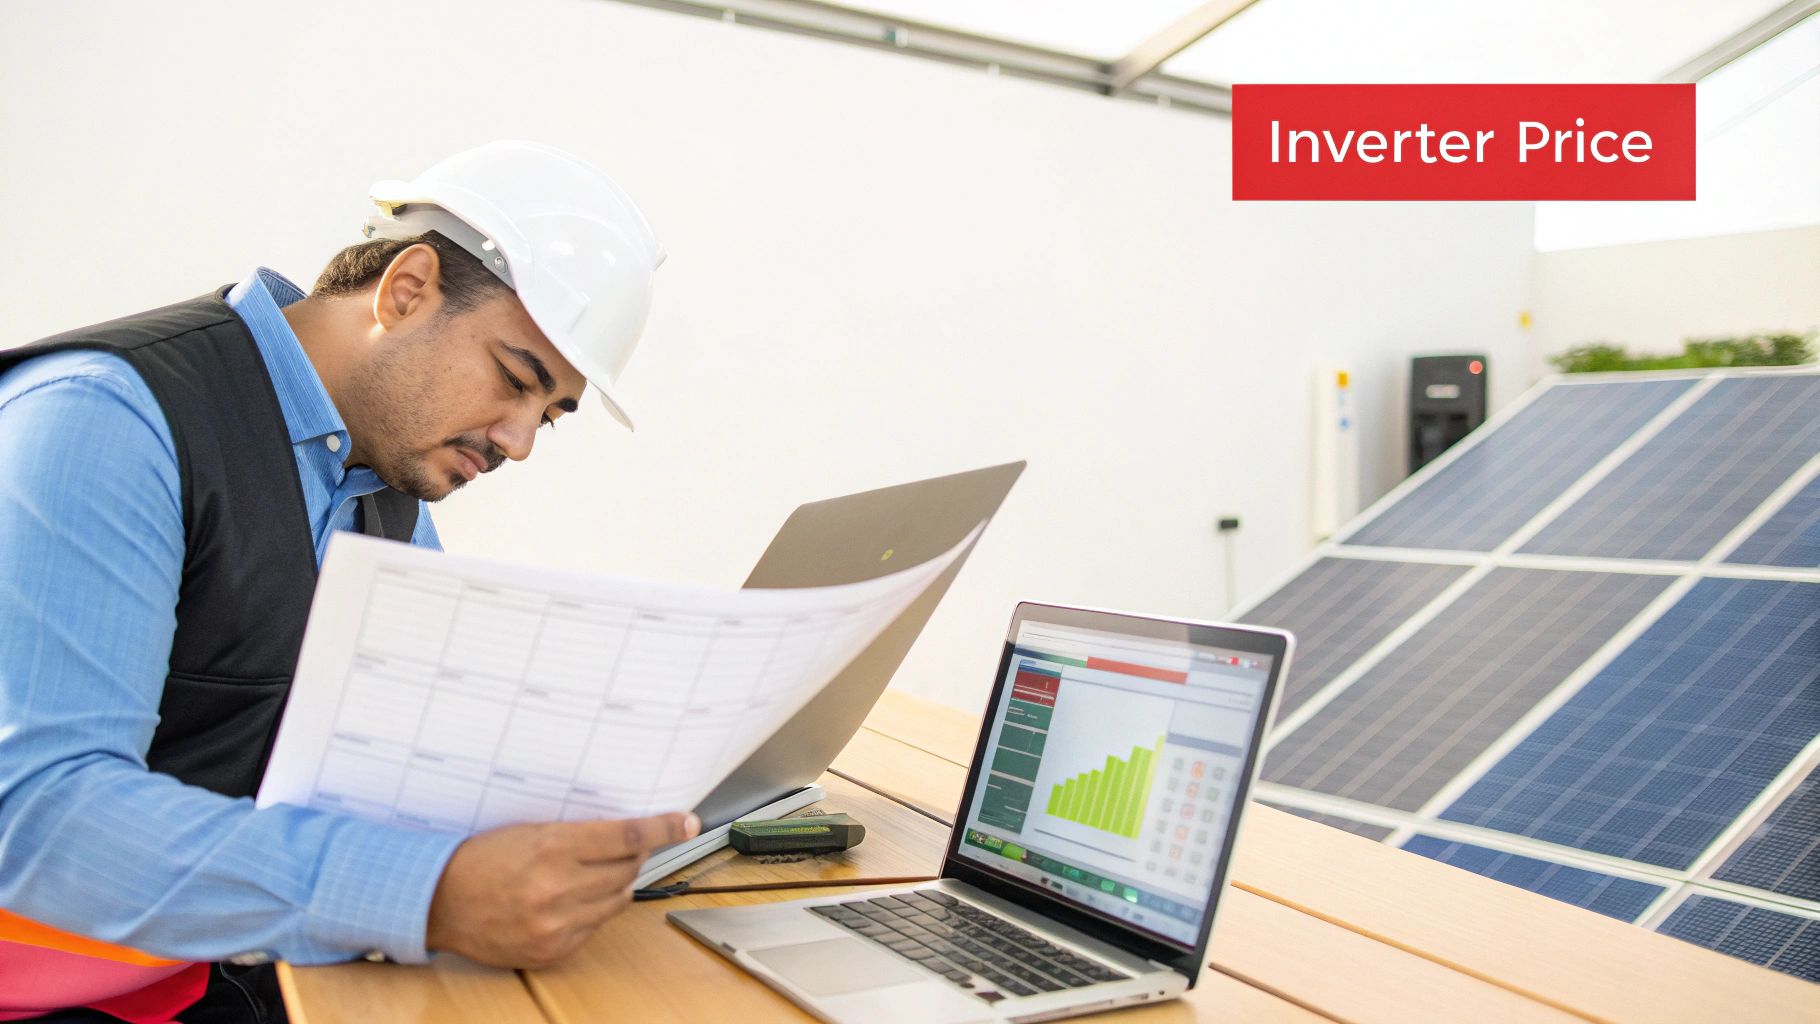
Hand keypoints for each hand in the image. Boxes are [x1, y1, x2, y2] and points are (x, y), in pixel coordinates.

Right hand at [424, 811, 698, 967]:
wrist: (439, 901)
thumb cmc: (481, 859)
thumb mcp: (530, 831)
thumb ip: (579, 834)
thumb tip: (629, 833)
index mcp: (553, 848)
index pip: (626, 835)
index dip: (663, 827)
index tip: (685, 822)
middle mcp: (558, 888)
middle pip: (629, 869)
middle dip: (631, 856)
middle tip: (620, 848)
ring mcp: (557, 924)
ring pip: (617, 899)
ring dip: (613, 884)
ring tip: (585, 875)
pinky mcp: (553, 949)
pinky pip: (595, 927)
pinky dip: (591, 912)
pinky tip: (567, 901)